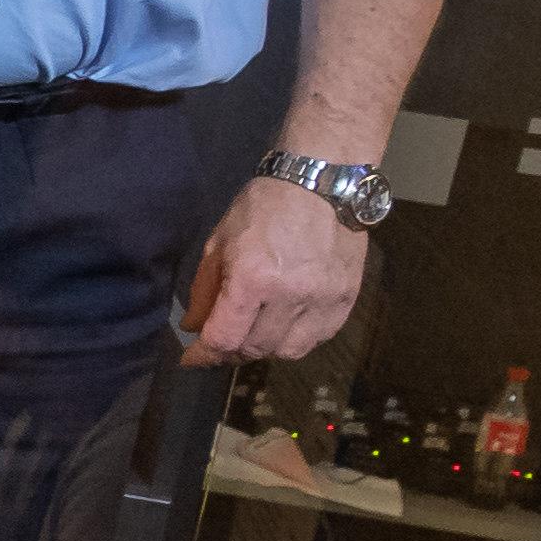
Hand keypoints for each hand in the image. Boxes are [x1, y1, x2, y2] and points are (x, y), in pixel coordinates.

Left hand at [181, 171, 374, 361]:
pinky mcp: (347, 298)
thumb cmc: (263, 207)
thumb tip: (193, 327)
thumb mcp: (220, 242)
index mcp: (253, 278)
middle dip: (232, 351)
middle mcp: (290, 295)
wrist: (322, 182)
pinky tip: (287, 323)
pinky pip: (320, 337)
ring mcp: (323, 298)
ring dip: (267, 348)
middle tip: (224, 340)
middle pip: (255, 349)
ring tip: (256, 331)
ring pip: (289, 350)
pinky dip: (299, 338)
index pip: (224, 338)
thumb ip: (205, 290)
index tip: (193, 358)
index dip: (204, 354)